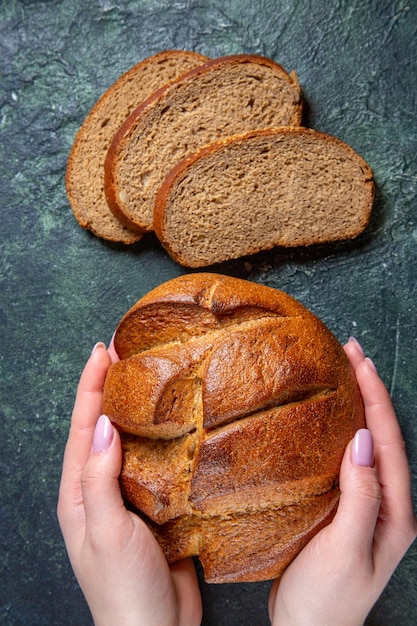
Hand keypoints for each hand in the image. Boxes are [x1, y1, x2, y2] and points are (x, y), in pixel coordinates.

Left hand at [57, 342, 201, 625]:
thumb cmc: (123, 590)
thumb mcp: (107, 532)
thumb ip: (101, 479)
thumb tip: (105, 426)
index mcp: (80, 493)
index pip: (84, 427)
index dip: (92, 386)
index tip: (103, 352)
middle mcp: (101, 489)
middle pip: (105, 427)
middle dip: (111, 388)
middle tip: (127, 353)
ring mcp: (129, 496)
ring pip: (133, 441)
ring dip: (139, 408)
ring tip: (153, 376)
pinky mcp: (156, 505)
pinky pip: (158, 462)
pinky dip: (165, 437)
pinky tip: (179, 423)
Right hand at [268, 337, 416, 625]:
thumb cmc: (326, 600)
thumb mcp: (345, 550)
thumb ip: (360, 496)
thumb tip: (364, 441)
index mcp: (395, 511)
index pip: (389, 442)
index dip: (376, 398)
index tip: (360, 362)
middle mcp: (387, 503)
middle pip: (382, 436)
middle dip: (370, 391)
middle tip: (350, 352)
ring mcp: (366, 504)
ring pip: (366, 443)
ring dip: (357, 406)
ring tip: (342, 372)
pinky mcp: (344, 506)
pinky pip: (346, 458)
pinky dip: (338, 429)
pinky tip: (326, 417)